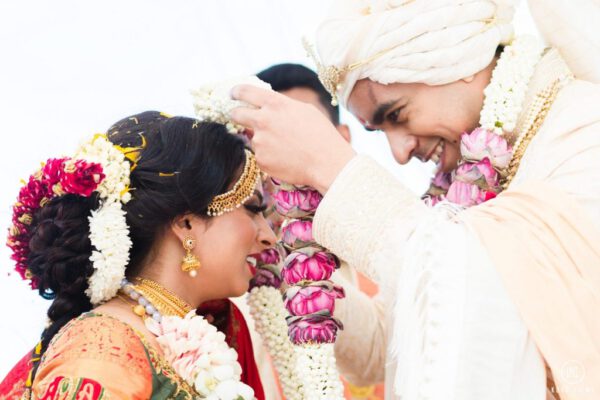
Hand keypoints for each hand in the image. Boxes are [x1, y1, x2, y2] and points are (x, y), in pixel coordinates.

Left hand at [230, 85, 355, 192]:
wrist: (326, 162)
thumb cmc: (321, 135)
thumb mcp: (304, 110)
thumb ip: (282, 107)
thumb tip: (268, 107)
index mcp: (275, 104)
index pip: (245, 92)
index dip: (237, 92)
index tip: (233, 94)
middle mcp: (263, 120)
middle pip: (236, 114)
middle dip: (236, 114)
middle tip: (239, 117)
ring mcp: (260, 141)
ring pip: (254, 138)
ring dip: (264, 141)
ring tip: (286, 147)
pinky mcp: (261, 160)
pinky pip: (261, 156)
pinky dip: (270, 157)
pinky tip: (286, 159)